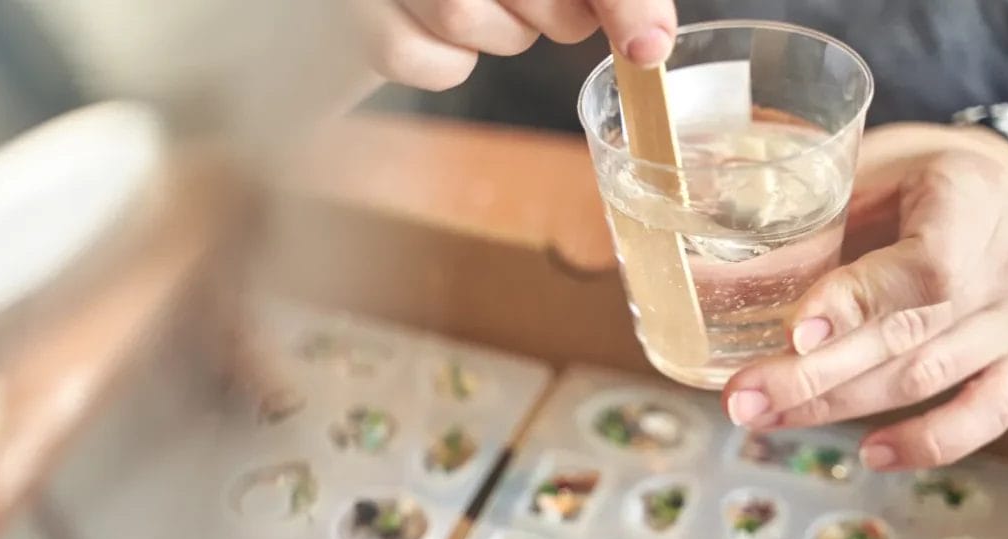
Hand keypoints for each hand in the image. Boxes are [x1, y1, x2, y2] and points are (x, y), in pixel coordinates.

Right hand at [349, 0, 676, 90]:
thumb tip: (650, 44)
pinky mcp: (358, 17)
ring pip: (468, 21)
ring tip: (495, 7)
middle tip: (557, 8)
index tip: (647, 45)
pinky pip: (430, 63)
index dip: (617, 1)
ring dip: (505, 34)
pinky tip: (447, 31)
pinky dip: (453, 63)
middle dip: (559, 16)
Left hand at [723, 123, 1007, 471]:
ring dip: (838, 406)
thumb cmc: (922, 177)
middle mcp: (1004, 263)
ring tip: (764, 416)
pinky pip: (987, 412)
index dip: (856, 305)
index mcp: (969, 197)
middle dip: (813, 375)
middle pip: (906, 333)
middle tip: (741, 398)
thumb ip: (824, 215)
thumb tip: (726, 275)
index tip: (794, 334)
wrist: (1004, 187)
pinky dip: (931, 440)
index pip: (922, 266)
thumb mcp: (879, 167)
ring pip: (926, 377)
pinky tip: (871, 453)